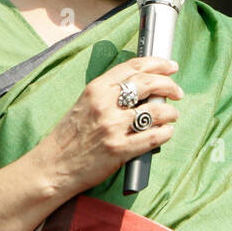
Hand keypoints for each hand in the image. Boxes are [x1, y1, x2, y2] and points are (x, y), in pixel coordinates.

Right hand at [33, 56, 182, 195]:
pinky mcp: (120, 149)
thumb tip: (144, 86)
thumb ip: (110, 93)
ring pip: (156, 111)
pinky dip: (165, 133)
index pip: (133, 67)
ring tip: (172, 115)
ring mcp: (113, 127)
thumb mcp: (85, 103)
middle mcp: (105, 104)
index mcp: (96, 89)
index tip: (171, 67)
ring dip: (170, 112)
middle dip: (169, 85)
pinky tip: (166, 132)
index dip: (157, 64)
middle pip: (149, 84)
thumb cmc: (70, 136)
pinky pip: (154, 137)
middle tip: (177, 92)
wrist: (54, 166)